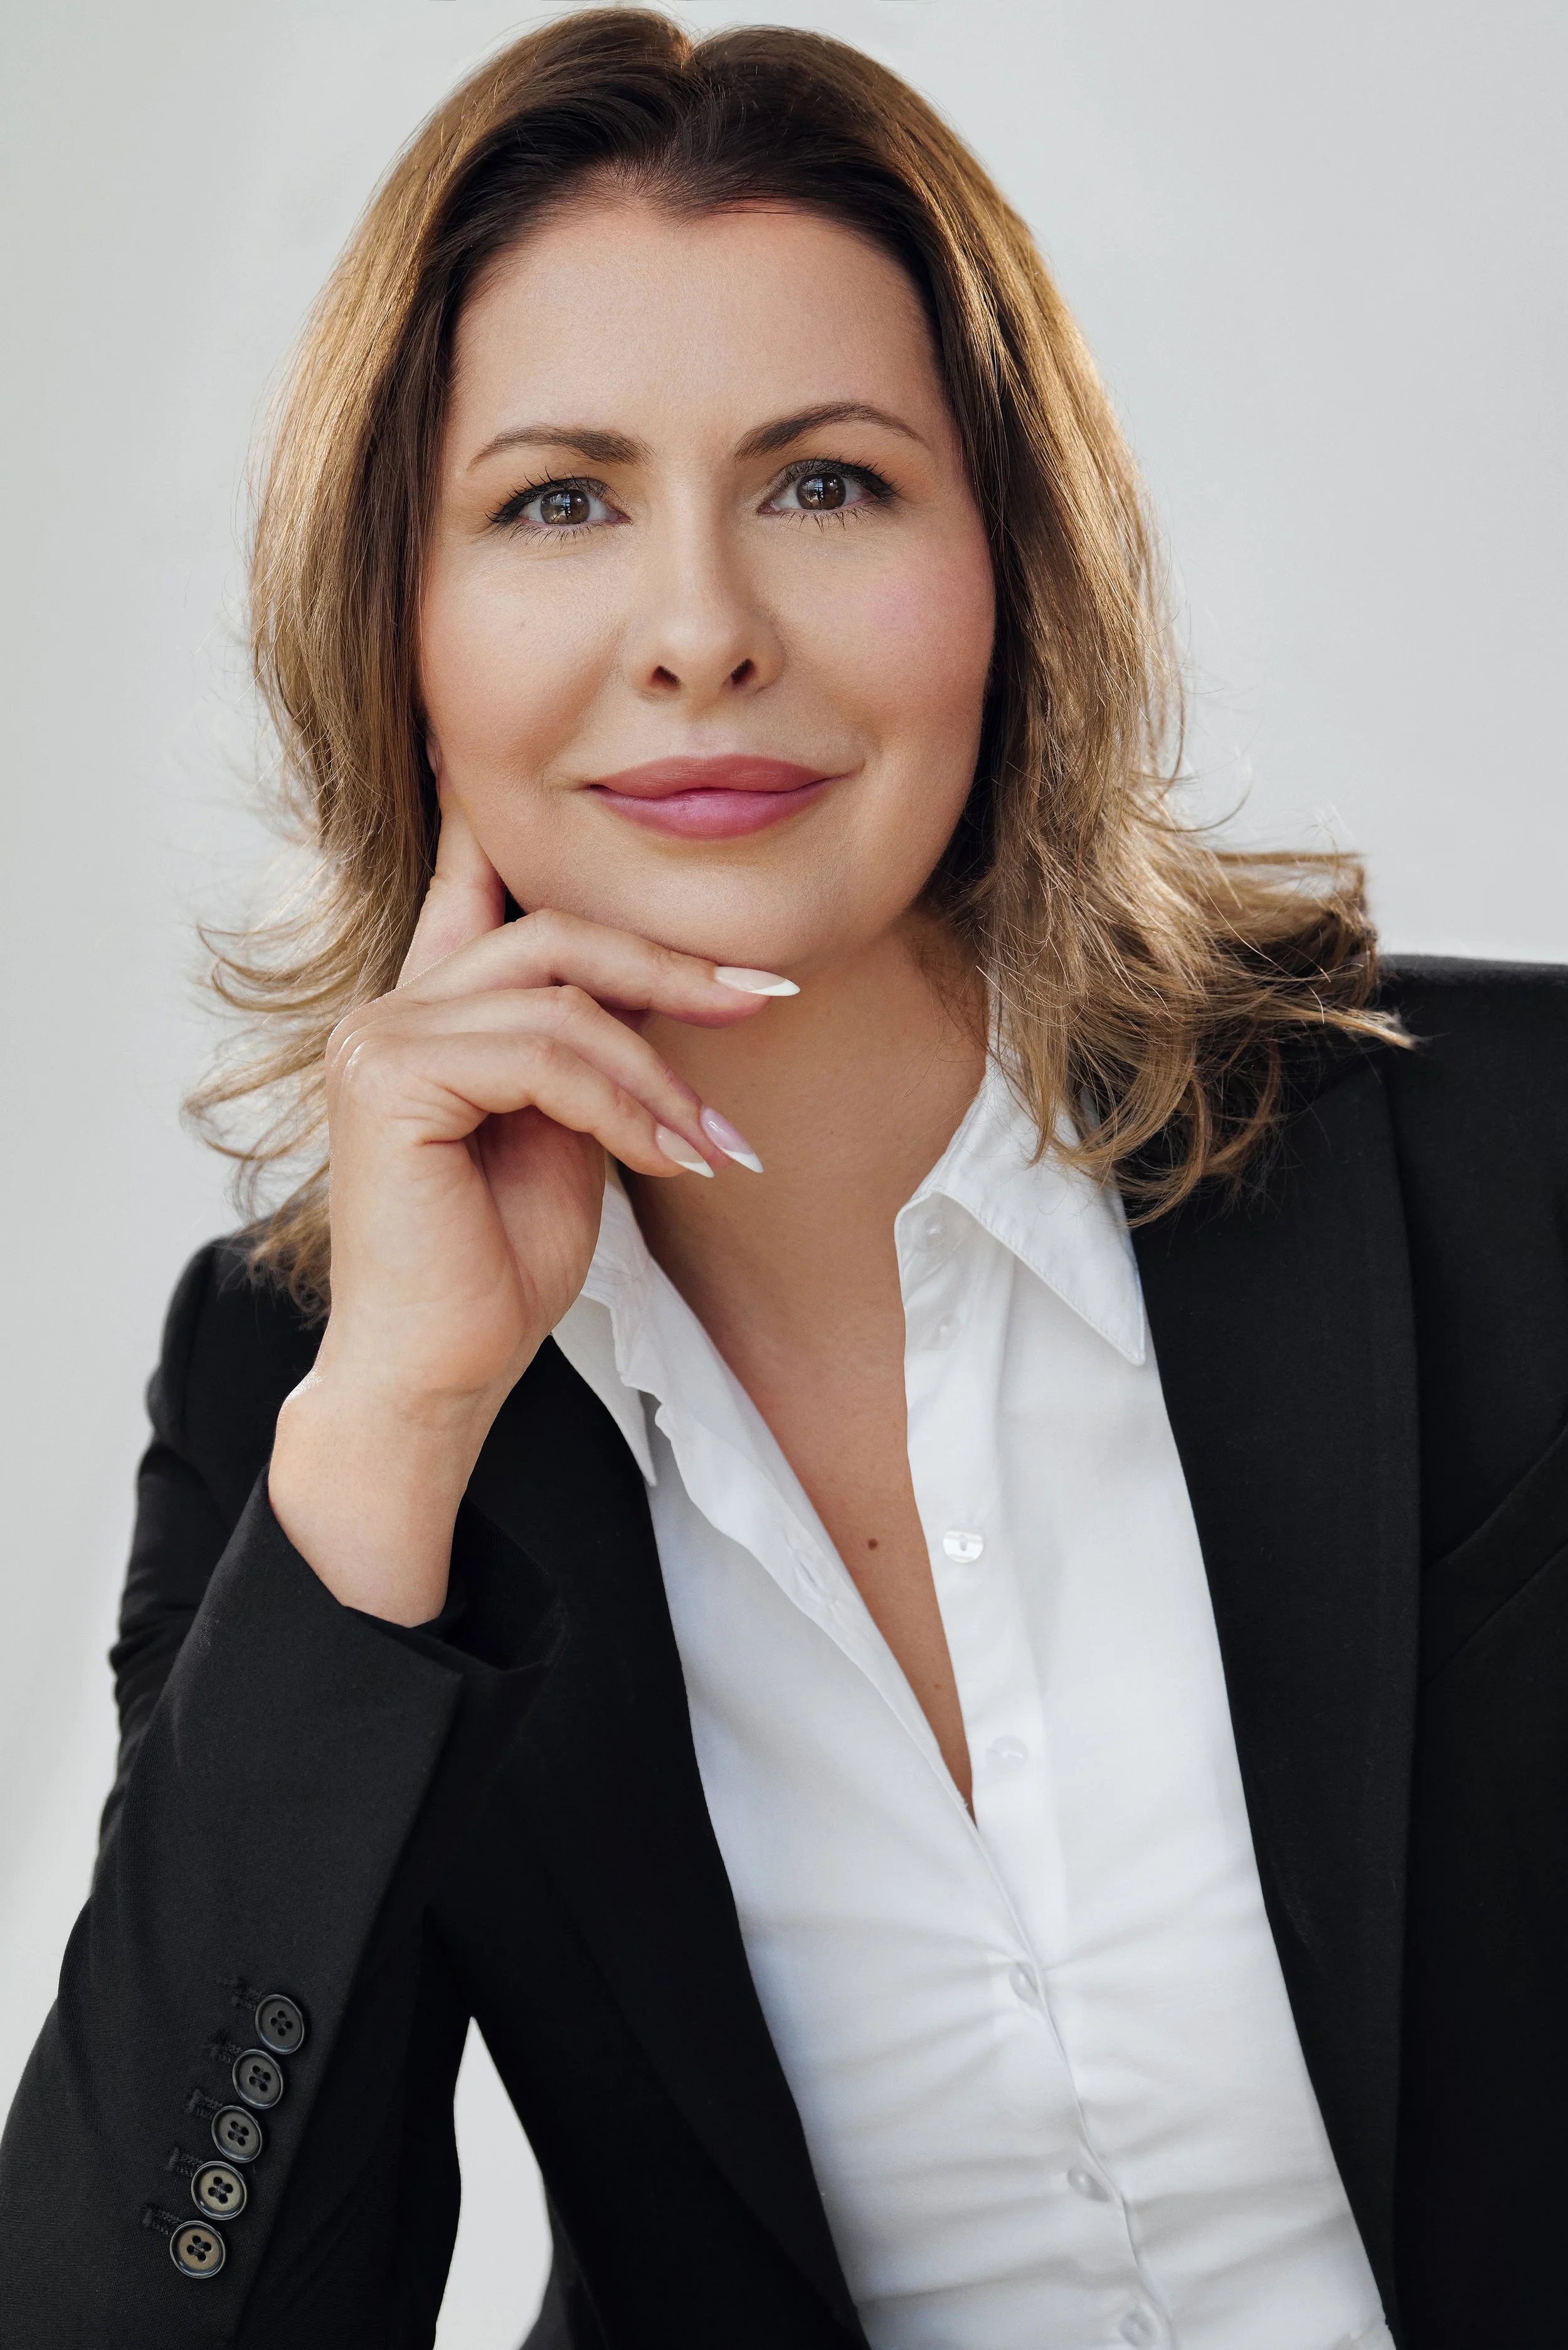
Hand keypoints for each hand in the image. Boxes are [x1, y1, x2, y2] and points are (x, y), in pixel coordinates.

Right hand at [268, 797, 781, 1621]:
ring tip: (714, 1145)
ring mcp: (379, 1038)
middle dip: (670, 964)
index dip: (551, 843)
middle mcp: (388, 1009)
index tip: (634, 829)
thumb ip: (583, 1051)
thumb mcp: (564, 1133)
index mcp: (424, 1013)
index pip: (474, 884)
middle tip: (764, 998)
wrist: (438, 1376)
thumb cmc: (497, 1269)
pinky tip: (669, 1161)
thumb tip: (662, 984)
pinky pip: (546, 1059)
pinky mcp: (390, 1079)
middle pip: (551, 934)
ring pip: (562, 1004)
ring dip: (660, 1077)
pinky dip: (625, 1108)